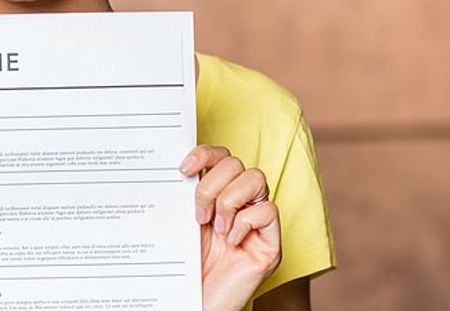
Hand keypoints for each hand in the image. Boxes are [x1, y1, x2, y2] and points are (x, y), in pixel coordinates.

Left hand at [181, 145, 281, 310]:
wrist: (197, 302)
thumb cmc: (187, 267)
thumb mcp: (180, 224)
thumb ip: (184, 196)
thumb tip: (178, 166)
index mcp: (217, 195)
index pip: (220, 156)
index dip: (205, 154)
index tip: (183, 169)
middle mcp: (240, 204)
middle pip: (237, 164)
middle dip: (212, 185)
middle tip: (199, 215)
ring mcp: (257, 223)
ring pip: (256, 179)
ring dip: (229, 201)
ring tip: (216, 228)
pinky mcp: (270, 243)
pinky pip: (268, 211)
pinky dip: (245, 222)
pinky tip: (231, 242)